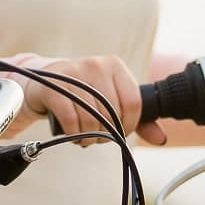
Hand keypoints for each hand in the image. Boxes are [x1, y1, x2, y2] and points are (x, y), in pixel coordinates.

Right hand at [23, 56, 166, 145]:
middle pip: (112, 114)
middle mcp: (96, 64)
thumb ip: (138, 119)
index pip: (134, 102)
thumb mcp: (111, 99)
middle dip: (106, 134)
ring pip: (91, 119)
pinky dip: (73, 133)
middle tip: (97, 137)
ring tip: (83, 136)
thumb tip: (161, 139)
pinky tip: (72, 133)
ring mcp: (73, 73)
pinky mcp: (53, 86)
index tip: (119, 133)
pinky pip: (71, 120)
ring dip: (88, 137)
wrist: (43, 82)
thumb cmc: (83, 94)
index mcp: (115, 65)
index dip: (128, 125)